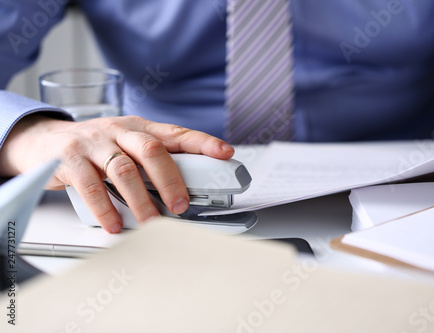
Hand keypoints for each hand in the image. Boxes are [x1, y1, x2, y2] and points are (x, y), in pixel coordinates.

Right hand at [0, 115, 234, 232]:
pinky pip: (90, 186)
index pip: (176, 133)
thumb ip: (150, 162)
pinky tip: (115, 225)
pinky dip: (105, 209)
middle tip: (181, 205)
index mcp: (138, 128)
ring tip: (152, 222)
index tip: (225, 153)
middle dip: (171, 180)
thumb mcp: (125, 145)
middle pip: (152, 150)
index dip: (203, 142)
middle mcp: (118, 130)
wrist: (42, 141)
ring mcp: (93, 143)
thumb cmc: (95, 147)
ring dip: (141, 201)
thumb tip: (183, 190)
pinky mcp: (69, 158)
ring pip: (124, 170)